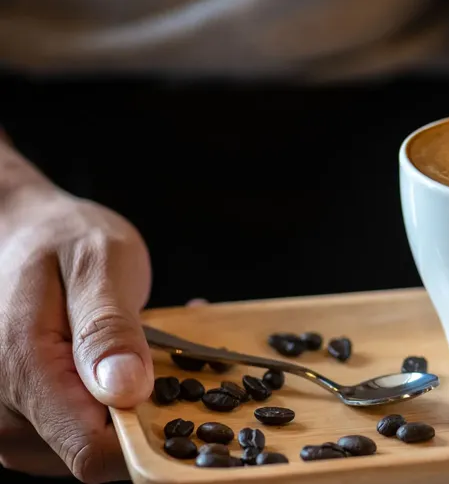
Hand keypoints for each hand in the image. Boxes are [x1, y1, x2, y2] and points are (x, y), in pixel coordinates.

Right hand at [0, 190, 153, 482]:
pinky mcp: (31, 422)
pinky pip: (85, 432)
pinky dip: (117, 403)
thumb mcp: (98, 263)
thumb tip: (125, 392)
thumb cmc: (63, 240)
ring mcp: (16, 423)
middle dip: (148, 412)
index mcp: (25, 373)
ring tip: (146, 345)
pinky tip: (130, 360)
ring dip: (135, 406)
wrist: (25, 235)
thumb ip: (108, 328)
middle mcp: (9, 413)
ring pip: (98, 447)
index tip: (190, 405)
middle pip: (100, 455)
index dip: (148, 441)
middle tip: (164, 349)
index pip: (93, 452)